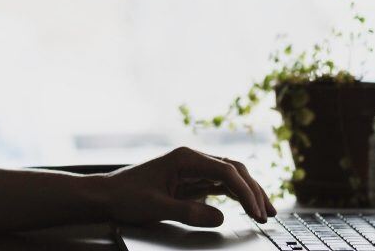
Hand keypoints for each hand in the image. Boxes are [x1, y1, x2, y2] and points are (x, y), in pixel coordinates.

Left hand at [101, 147, 275, 226]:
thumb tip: (220, 217)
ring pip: (229, 177)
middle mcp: (191, 159)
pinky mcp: (190, 180)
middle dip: (254, 190)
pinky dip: (235, 196)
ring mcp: (192, 169)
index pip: (226, 171)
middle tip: (268, 214)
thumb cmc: (126, 197)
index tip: (256, 212)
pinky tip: (246, 206)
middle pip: (233, 170)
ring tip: (266, 211)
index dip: (245, 192)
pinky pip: (219, 185)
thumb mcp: (157, 207)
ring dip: (248, 192)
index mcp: (185, 158)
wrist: (106, 195)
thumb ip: (189, 212)